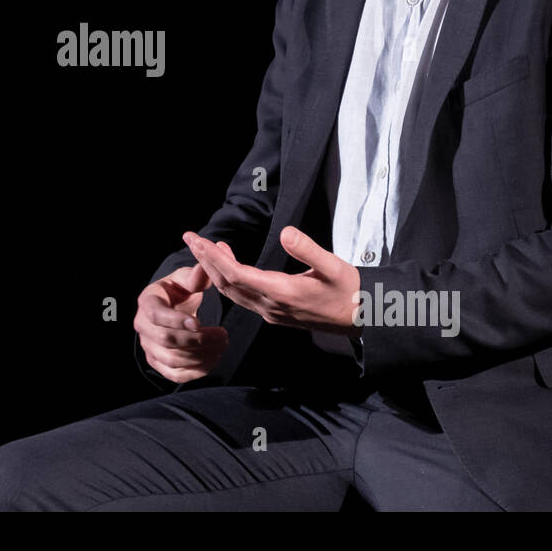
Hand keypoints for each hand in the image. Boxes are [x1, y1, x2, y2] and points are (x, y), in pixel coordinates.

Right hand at [134, 260, 228, 383]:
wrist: (170, 308)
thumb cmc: (177, 291)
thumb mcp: (184, 279)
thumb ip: (195, 276)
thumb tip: (205, 268)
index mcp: (147, 302)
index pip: (157, 315)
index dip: (176, 320)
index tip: (199, 322)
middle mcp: (143, 326)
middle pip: (166, 340)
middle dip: (198, 340)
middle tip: (223, 336)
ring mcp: (148, 347)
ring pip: (172, 359)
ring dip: (201, 356)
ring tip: (222, 346)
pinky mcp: (157, 363)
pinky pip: (175, 374)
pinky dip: (196, 371)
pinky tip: (213, 359)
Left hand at [185, 227, 360, 334]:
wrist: (360, 318)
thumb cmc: (348, 290)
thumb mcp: (334, 266)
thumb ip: (308, 249)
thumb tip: (285, 232)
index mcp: (282, 293)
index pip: (236, 274)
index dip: (213, 258)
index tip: (198, 240)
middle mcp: (270, 306)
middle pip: (227, 284)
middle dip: (206, 261)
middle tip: (191, 238)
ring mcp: (270, 312)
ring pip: (233, 293)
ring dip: (215, 270)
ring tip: (206, 247)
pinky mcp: (274, 313)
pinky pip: (242, 297)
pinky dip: (228, 279)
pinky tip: (228, 264)